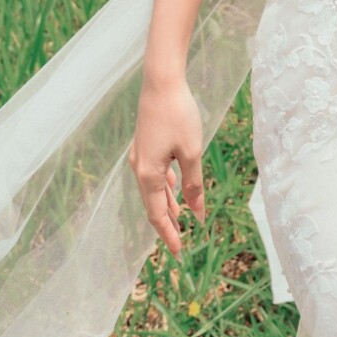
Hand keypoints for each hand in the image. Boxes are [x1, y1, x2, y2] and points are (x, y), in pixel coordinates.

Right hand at [129, 74, 205, 257]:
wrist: (161, 82)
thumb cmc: (179, 115)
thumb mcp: (192, 152)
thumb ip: (194, 184)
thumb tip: (197, 213)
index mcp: (149, 174)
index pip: (157, 215)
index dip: (169, 235)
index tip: (178, 254)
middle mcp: (139, 168)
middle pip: (153, 205)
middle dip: (167, 224)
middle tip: (180, 244)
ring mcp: (140, 156)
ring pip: (153, 190)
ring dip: (166, 206)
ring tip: (180, 220)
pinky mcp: (145, 144)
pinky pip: (154, 174)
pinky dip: (164, 187)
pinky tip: (174, 189)